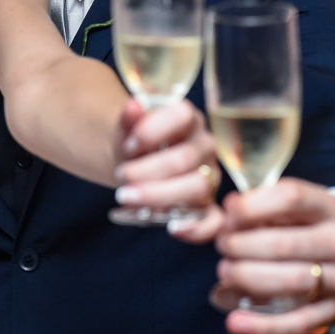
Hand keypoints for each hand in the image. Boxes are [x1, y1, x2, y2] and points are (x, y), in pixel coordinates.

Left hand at [113, 99, 223, 239]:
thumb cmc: (135, 144)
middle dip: (148, 170)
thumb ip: (128, 118)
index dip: (153, 130)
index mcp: (187, 119)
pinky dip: (197, 228)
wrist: (135, 164)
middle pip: (185, 159)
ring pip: (198, 188)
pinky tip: (172, 228)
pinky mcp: (208, 204)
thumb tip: (133, 106)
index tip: (128, 144)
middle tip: (120, 176)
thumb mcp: (126, 129)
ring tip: (128, 197)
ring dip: (160, 195)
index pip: (181, 116)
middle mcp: (204, 146)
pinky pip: (214, 219)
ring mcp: (210, 176)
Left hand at [214, 178, 334, 333]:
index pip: (291, 198)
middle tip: (222, 246)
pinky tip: (234, 323)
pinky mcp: (333, 312)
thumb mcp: (295, 207)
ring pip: (292, 282)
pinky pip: (297, 323)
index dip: (252, 206)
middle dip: (242, 246)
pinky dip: (262, 326)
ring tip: (225, 272)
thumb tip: (229, 211)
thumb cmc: (309, 227)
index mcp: (327, 207)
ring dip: (248, 279)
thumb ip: (262, 206)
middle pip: (285, 244)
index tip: (228, 214)